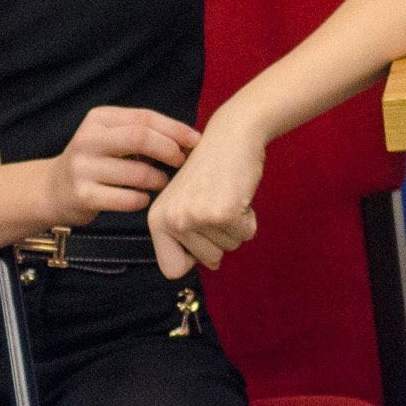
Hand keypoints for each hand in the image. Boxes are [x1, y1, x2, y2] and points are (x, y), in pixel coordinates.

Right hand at [44, 107, 199, 227]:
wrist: (53, 190)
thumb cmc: (97, 162)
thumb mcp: (112, 138)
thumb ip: (143, 133)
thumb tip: (190, 138)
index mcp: (98, 119)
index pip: (145, 118)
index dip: (175, 129)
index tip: (195, 140)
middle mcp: (88, 140)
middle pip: (140, 137)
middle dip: (169, 149)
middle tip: (181, 161)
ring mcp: (83, 168)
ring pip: (139, 174)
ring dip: (159, 180)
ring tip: (160, 182)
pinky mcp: (83, 196)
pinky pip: (129, 199)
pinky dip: (143, 200)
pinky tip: (141, 198)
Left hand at [147, 118, 264, 277]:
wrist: (231, 135)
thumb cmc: (210, 171)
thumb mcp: (184, 203)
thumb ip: (185, 236)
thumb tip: (209, 264)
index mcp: (156, 220)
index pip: (172, 270)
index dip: (193, 256)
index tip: (199, 230)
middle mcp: (172, 220)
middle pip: (208, 261)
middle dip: (221, 238)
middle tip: (216, 203)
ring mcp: (196, 217)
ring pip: (229, 248)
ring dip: (235, 226)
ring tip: (226, 196)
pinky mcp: (223, 213)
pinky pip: (246, 235)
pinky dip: (249, 219)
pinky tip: (238, 194)